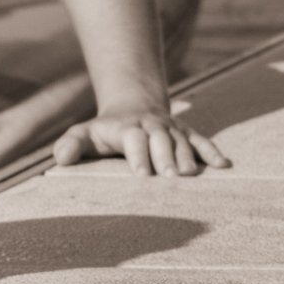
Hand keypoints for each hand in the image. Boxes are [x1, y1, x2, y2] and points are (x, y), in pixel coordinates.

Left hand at [52, 107, 228, 176]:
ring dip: (188, 157)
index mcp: (126, 128)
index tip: (141, 173)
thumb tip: (60, 159)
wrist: (132, 107)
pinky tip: (223, 165)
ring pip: (182, 141)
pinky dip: (212, 151)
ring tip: (192, 175)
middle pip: (161, 139)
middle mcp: (151, 126)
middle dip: (165, 156)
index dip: (138, 153)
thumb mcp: (83, 134)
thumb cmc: (104, 131)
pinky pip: (201, 141)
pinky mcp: (186, 134)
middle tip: (171, 177)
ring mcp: (171, 130)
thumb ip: (71, 145)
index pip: (133, 138)